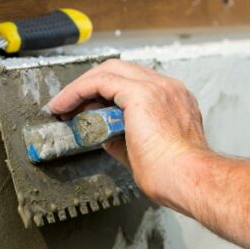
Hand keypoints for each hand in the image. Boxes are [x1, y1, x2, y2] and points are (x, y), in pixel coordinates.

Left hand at [48, 60, 208, 209]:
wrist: (186, 178)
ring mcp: (158, 87)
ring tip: (62, 105)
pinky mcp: (142, 93)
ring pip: (109, 71)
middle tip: (70, 104)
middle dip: (91, 84)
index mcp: (175, 101)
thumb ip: (121, 137)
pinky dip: (78, 91)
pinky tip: (65, 105)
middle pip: (121, 70)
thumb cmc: (173, 175)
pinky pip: (100, 82)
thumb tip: (100, 134)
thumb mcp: (142, 151)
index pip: (135, 83)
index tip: (88, 108)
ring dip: (81, 86)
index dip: (106, 92)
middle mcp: (169, 89)